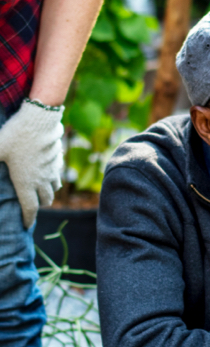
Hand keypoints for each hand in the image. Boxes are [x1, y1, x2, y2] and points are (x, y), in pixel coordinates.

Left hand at [0, 100, 63, 227]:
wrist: (40, 120)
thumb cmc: (14, 136)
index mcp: (25, 183)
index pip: (30, 209)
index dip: (28, 220)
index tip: (26, 226)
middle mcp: (42, 180)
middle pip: (45, 200)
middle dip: (39, 205)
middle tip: (32, 205)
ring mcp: (53, 170)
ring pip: (54, 187)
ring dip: (48, 192)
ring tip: (41, 190)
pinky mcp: (59, 159)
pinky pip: (57, 174)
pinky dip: (53, 178)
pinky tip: (46, 171)